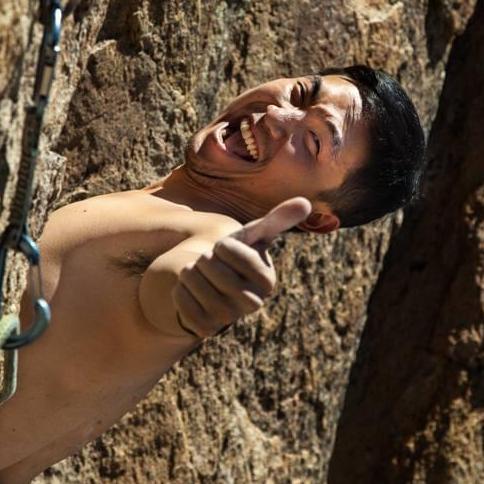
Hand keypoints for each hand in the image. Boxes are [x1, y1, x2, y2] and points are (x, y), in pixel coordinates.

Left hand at [172, 197, 310, 337]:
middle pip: (208, 265)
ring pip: (191, 280)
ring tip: (201, 276)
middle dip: (205, 258)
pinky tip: (192, 292)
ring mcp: (227, 319)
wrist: (213, 287)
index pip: (228, 249)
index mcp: (267, 281)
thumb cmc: (236, 256)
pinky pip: (180, 299)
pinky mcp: (203, 328)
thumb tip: (305, 202)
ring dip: (190, 272)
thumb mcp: (254, 236)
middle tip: (213, 266)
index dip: (222, 246)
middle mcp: (251, 304)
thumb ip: (278, 220)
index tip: (228, 253)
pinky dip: (180, 290)